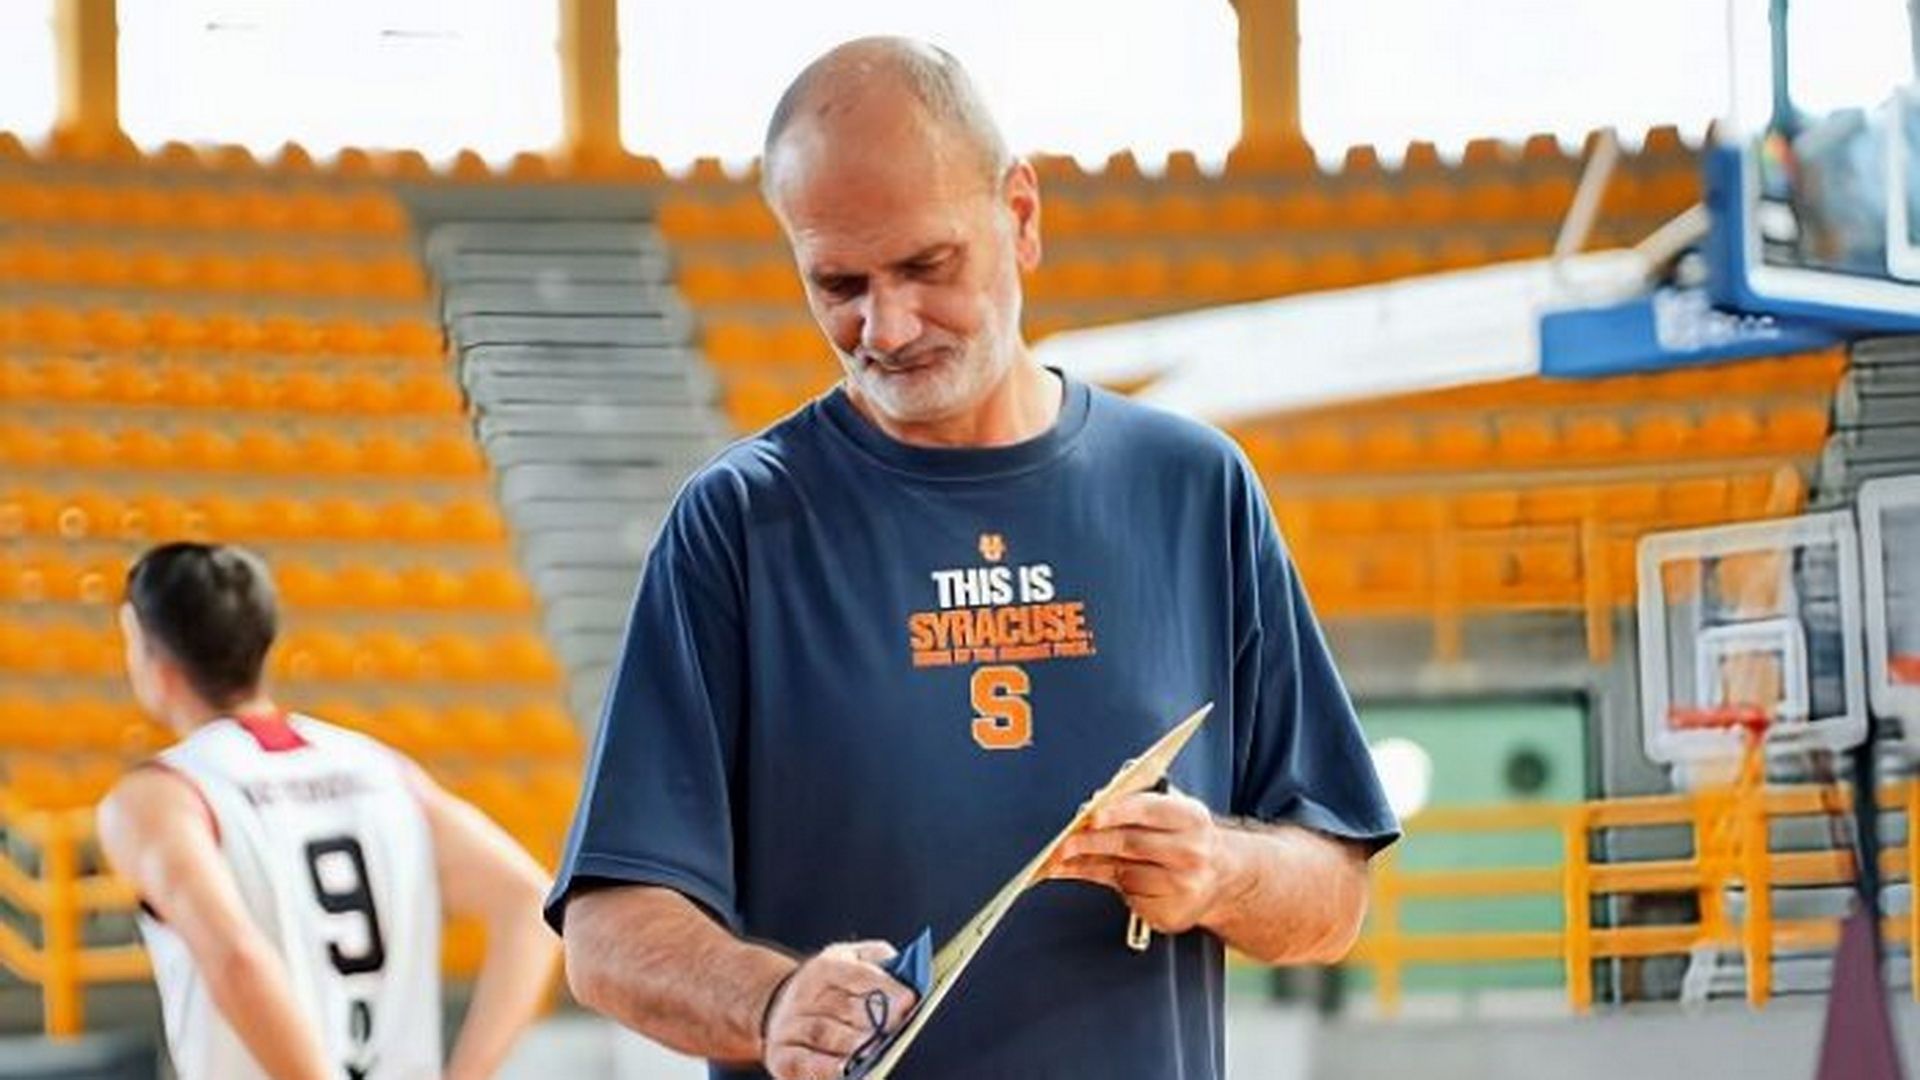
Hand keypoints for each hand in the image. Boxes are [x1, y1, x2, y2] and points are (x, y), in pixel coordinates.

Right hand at [760, 941, 917, 1079]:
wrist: (778, 1007)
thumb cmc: (830, 988)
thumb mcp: (851, 960)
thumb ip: (879, 961)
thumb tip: (907, 973)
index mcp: (824, 968)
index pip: (855, 974)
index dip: (883, 986)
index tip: (909, 999)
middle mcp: (803, 996)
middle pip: (841, 1006)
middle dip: (872, 1017)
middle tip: (897, 1025)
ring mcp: (790, 1027)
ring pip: (823, 1033)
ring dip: (852, 1043)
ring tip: (877, 1049)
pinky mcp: (782, 1056)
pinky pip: (804, 1062)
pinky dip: (826, 1068)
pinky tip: (848, 1070)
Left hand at [1050, 788, 1232, 935]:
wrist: (1222, 876)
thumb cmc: (1187, 839)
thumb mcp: (1173, 812)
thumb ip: (1136, 805)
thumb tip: (1091, 808)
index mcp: (1191, 818)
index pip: (1148, 810)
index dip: (1117, 812)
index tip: (1090, 815)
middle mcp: (1191, 852)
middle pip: (1130, 844)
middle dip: (1090, 843)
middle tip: (1062, 844)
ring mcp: (1183, 886)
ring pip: (1124, 874)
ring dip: (1089, 866)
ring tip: (1064, 860)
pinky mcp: (1171, 912)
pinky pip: (1129, 897)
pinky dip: (1107, 884)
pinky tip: (1091, 874)